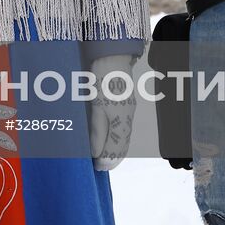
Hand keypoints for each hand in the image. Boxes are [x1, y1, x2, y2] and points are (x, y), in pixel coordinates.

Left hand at [88, 54, 135, 171]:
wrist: (112, 57)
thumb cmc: (102, 80)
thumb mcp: (96, 106)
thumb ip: (97, 131)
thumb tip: (96, 153)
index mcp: (122, 121)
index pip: (117, 149)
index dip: (107, 161)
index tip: (96, 168)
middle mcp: (128, 118)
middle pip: (123, 145)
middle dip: (112, 157)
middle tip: (99, 166)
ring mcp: (128, 110)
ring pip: (124, 137)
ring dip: (115, 148)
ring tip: (103, 157)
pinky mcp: (126, 104)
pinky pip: (124, 127)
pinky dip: (117, 137)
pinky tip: (109, 138)